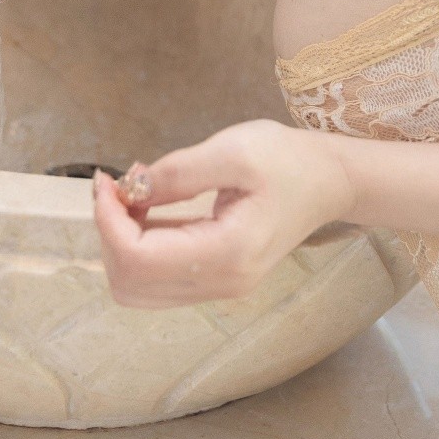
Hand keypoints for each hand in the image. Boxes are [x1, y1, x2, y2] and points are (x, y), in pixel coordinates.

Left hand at [91, 120, 355, 307]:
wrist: (331, 182)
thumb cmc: (289, 160)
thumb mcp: (234, 150)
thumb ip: (178, 172)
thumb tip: (129, 188)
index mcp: (227, 253)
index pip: (137, 258)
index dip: (108, 221)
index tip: (107, 180)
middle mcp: (221, 283)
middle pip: (129, 283)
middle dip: (109, 232)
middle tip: (116, 185)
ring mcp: (220, 288)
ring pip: (138, 287)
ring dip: (121, 241)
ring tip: (133, 193)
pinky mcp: (216, 279)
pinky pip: (157, 278)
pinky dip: (138, 245)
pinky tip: (147, 206)